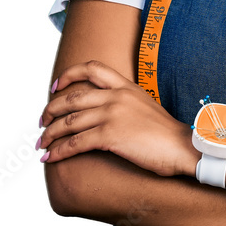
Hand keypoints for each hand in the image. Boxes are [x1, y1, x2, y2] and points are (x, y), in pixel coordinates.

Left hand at [38, 60, 197, 176]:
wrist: (184, 147)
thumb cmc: (167, 134)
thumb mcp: (146, 106)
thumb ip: (125, 103)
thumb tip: (106, 112)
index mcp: (126, 86)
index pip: (92, 68)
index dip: (69, 75)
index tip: (56, 87)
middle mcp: (117, 96)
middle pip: (72, 97)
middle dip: (51, 110)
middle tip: (42, 122)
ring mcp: (113, 115)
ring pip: (69, 121)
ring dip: (50, 134)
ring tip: (41, 144)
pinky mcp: (110, 135)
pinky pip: (75, 143)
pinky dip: (58, 151)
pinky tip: (50, 158)